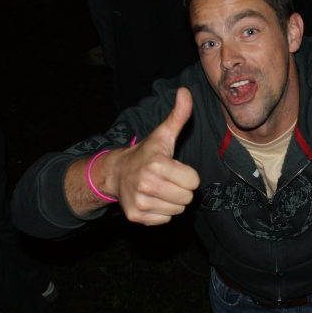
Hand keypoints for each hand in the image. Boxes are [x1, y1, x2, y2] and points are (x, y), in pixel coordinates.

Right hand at [109, 87, 199, 224]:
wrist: (117, 172)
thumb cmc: (147, 153)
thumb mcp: (163, 134)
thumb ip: (179, 115)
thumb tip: (186, 92)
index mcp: (157, 164)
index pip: (194, 182)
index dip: (187, 175)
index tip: (174, 168)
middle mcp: (146, 184)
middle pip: (187, 198)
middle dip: (181, 189)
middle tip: (168, 179)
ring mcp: (140, 202)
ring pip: (177, 210)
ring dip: (172, 201)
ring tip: (160, 188)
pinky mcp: (136, 216)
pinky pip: (165, 220)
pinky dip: (161, 212)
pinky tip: (152, 198)